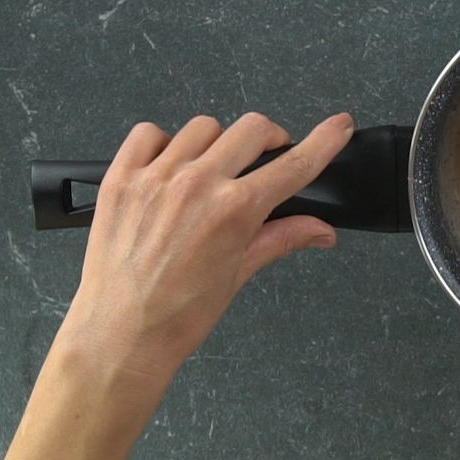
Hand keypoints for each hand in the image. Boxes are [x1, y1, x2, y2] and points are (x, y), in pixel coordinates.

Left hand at [61, 111, 353, 385]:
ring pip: (203, 127)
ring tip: (210, 171)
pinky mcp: (121, 178)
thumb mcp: (240, 273)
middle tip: (265, 160)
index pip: (294, 164)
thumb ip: (283, 238)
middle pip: (252, 129)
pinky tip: (169, 167)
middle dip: (269, 140)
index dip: (324, 141)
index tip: (339, 126)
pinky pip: (148, 133)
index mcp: (235, 210)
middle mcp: (198, 184)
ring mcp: (156, 177)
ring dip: (217, 143)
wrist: (121, 333)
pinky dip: (164, 142)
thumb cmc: (180, 314)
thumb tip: (321, 231)